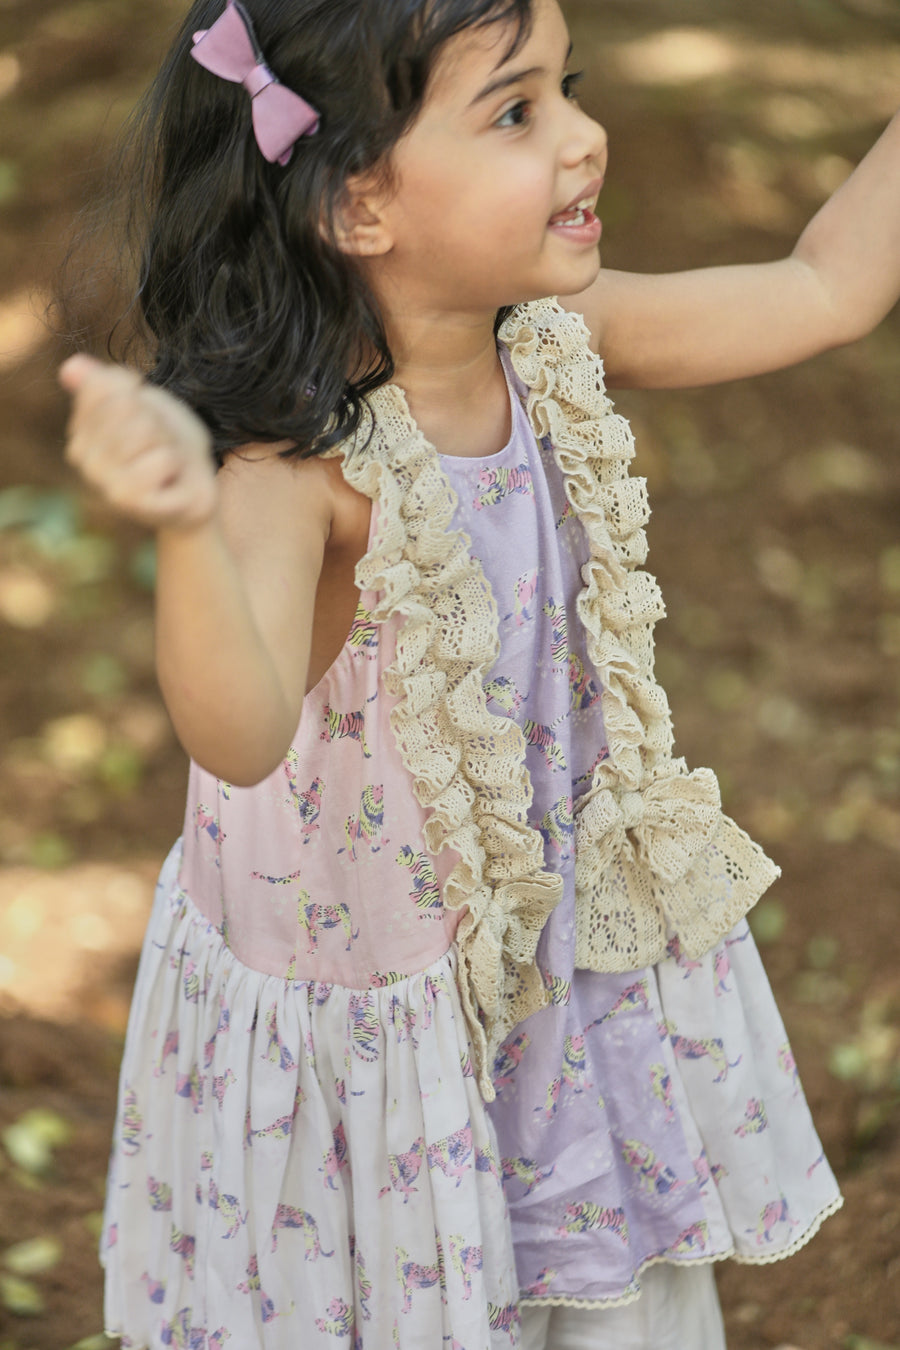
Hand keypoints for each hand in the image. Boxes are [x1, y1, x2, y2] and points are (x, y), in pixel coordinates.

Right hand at [59, 355, 217, 529]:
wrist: (194, 491)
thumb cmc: (168, 446)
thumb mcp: (146, 404)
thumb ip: (110, 383)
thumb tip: (71, 367)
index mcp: (80, 429)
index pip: (103, 384)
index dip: (139, 393)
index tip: (148, 417)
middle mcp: (81, 455)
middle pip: (125, 404)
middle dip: (156, 421)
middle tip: (160, 444)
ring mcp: (100, 479)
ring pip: (144, 429)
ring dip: (167, 442)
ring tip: (165, 461)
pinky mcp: (126, 499)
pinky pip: (162, 458)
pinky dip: (176, 464)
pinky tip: (169, 480)